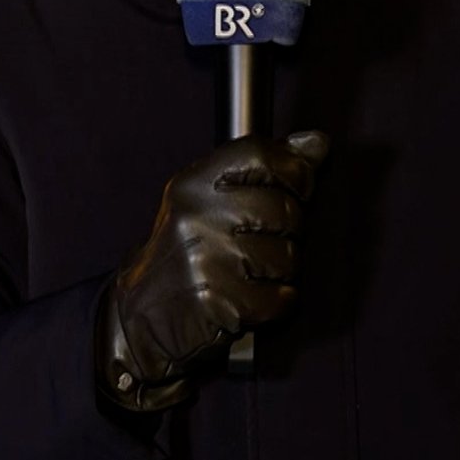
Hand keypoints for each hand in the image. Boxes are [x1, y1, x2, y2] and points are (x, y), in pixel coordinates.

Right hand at [95, 131, 327, 411]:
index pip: (261, 156)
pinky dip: (274, 305)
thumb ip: (268, 169)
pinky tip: (249, 300)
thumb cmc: (188, 253)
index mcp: (194, 183)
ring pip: (287, 256)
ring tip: (249, 275)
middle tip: (259, 245)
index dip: (293, 172)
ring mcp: (205, 258)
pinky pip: (279, 298)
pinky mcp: (217, 302)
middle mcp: (196, 214)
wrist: (142, 315)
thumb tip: (317, 144)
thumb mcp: (213, 201)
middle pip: (283, 209)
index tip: (298, 188)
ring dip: (280, 273)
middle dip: (286, 233)